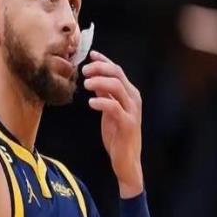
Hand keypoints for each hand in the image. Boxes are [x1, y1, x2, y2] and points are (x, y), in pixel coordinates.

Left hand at [83, 51, 143, 197]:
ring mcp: (132, 111)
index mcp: (130, 94)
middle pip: (117, 74)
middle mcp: (133, 99)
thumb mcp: (109, 111)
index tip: (90, 55)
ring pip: (116, 87)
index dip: (103, 61)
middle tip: (83, 71)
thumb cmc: (117, 135)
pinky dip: (101, 102)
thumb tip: (94, 79)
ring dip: (99, 82)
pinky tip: (90, 103)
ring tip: (85, 84)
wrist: (126, 160)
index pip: (117, 70)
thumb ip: (105, 95)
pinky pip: (114, 107)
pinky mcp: (128, 124)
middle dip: (99, 69)